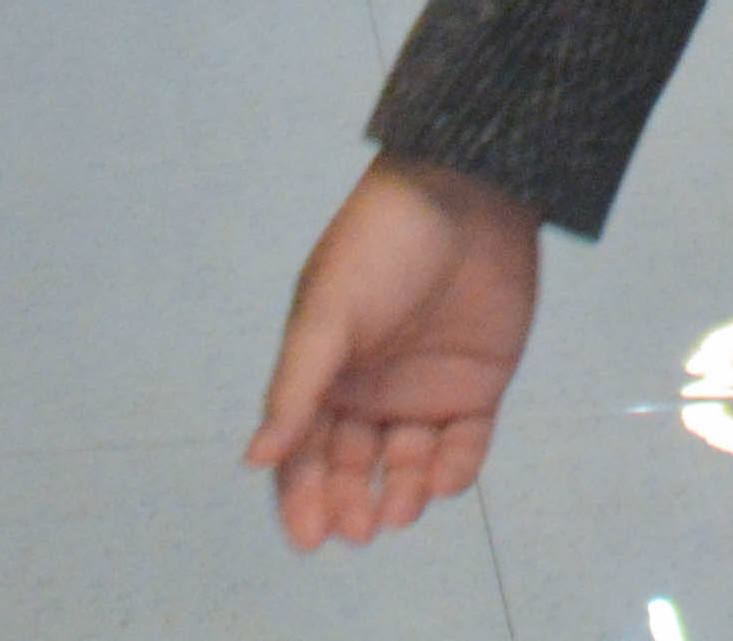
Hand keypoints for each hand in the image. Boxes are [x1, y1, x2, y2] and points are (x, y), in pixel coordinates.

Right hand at [249, 157, 544, 548]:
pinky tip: (443, 482)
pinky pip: (464, 443)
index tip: (307, 537)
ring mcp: (424, 389)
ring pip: (407, 463)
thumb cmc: (382, 248)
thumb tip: (255, 459)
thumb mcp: (328, 314)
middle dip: (348, 501)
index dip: (300, 495)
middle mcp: (369, 388)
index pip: (302, 449)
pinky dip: (454, 469)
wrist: (467, 194)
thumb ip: (296, 388)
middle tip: (355, 529)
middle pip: (351, 464)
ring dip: (401, 492)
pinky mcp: (477, 386)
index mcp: (323, 371)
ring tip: (398, 511)